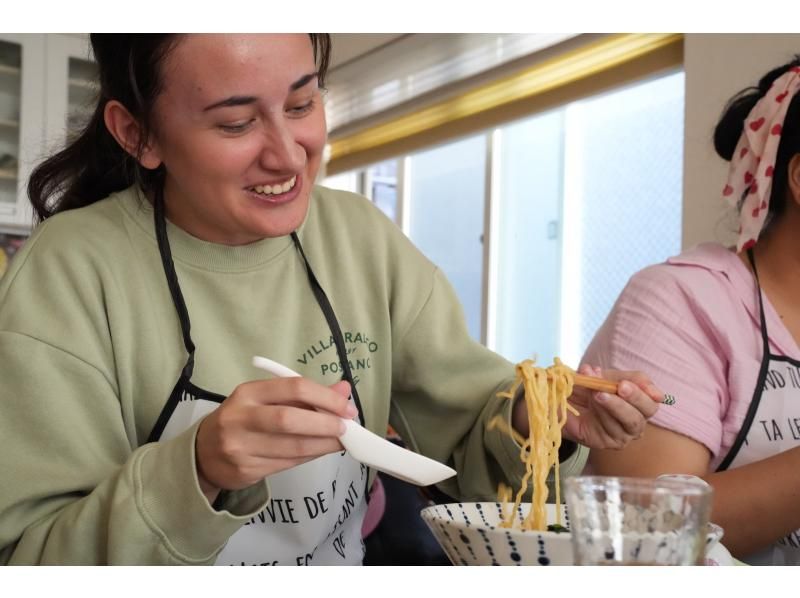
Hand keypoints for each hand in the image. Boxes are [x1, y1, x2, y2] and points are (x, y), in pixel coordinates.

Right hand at [195, 377, 356, 493]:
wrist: (203, 455)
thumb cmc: (243, 420)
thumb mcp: (266, 400)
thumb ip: (305, 395)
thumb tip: (344, 390)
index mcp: (248, 392)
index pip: (294, 388)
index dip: (325, 397)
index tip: (347, 407)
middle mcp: (241, 417)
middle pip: (291, 419)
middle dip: (325, 423)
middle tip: (347, 427)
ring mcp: (240, 446)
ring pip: (292, 447)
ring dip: (323, 444)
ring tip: (341, 441)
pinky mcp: (246, 470)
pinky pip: (287, 463)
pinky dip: (310, 456)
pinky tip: (321, 450)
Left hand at [512, 365, 662, 450]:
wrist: (561, 407)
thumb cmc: (584, 391)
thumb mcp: (596, 377)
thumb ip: (600, 374)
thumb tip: (592, 370)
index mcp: (638, 401)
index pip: (652, 395)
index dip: (648, 388)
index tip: (638, 381)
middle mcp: (636, 419)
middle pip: (647, 410)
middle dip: (635, 397)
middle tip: (621, 387)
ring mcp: (624, 433)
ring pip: (629, 420)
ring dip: (613, 404)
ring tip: (598, 394)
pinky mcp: (607, 442)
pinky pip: (611, 429)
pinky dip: (602, 414)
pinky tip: (593, 405)